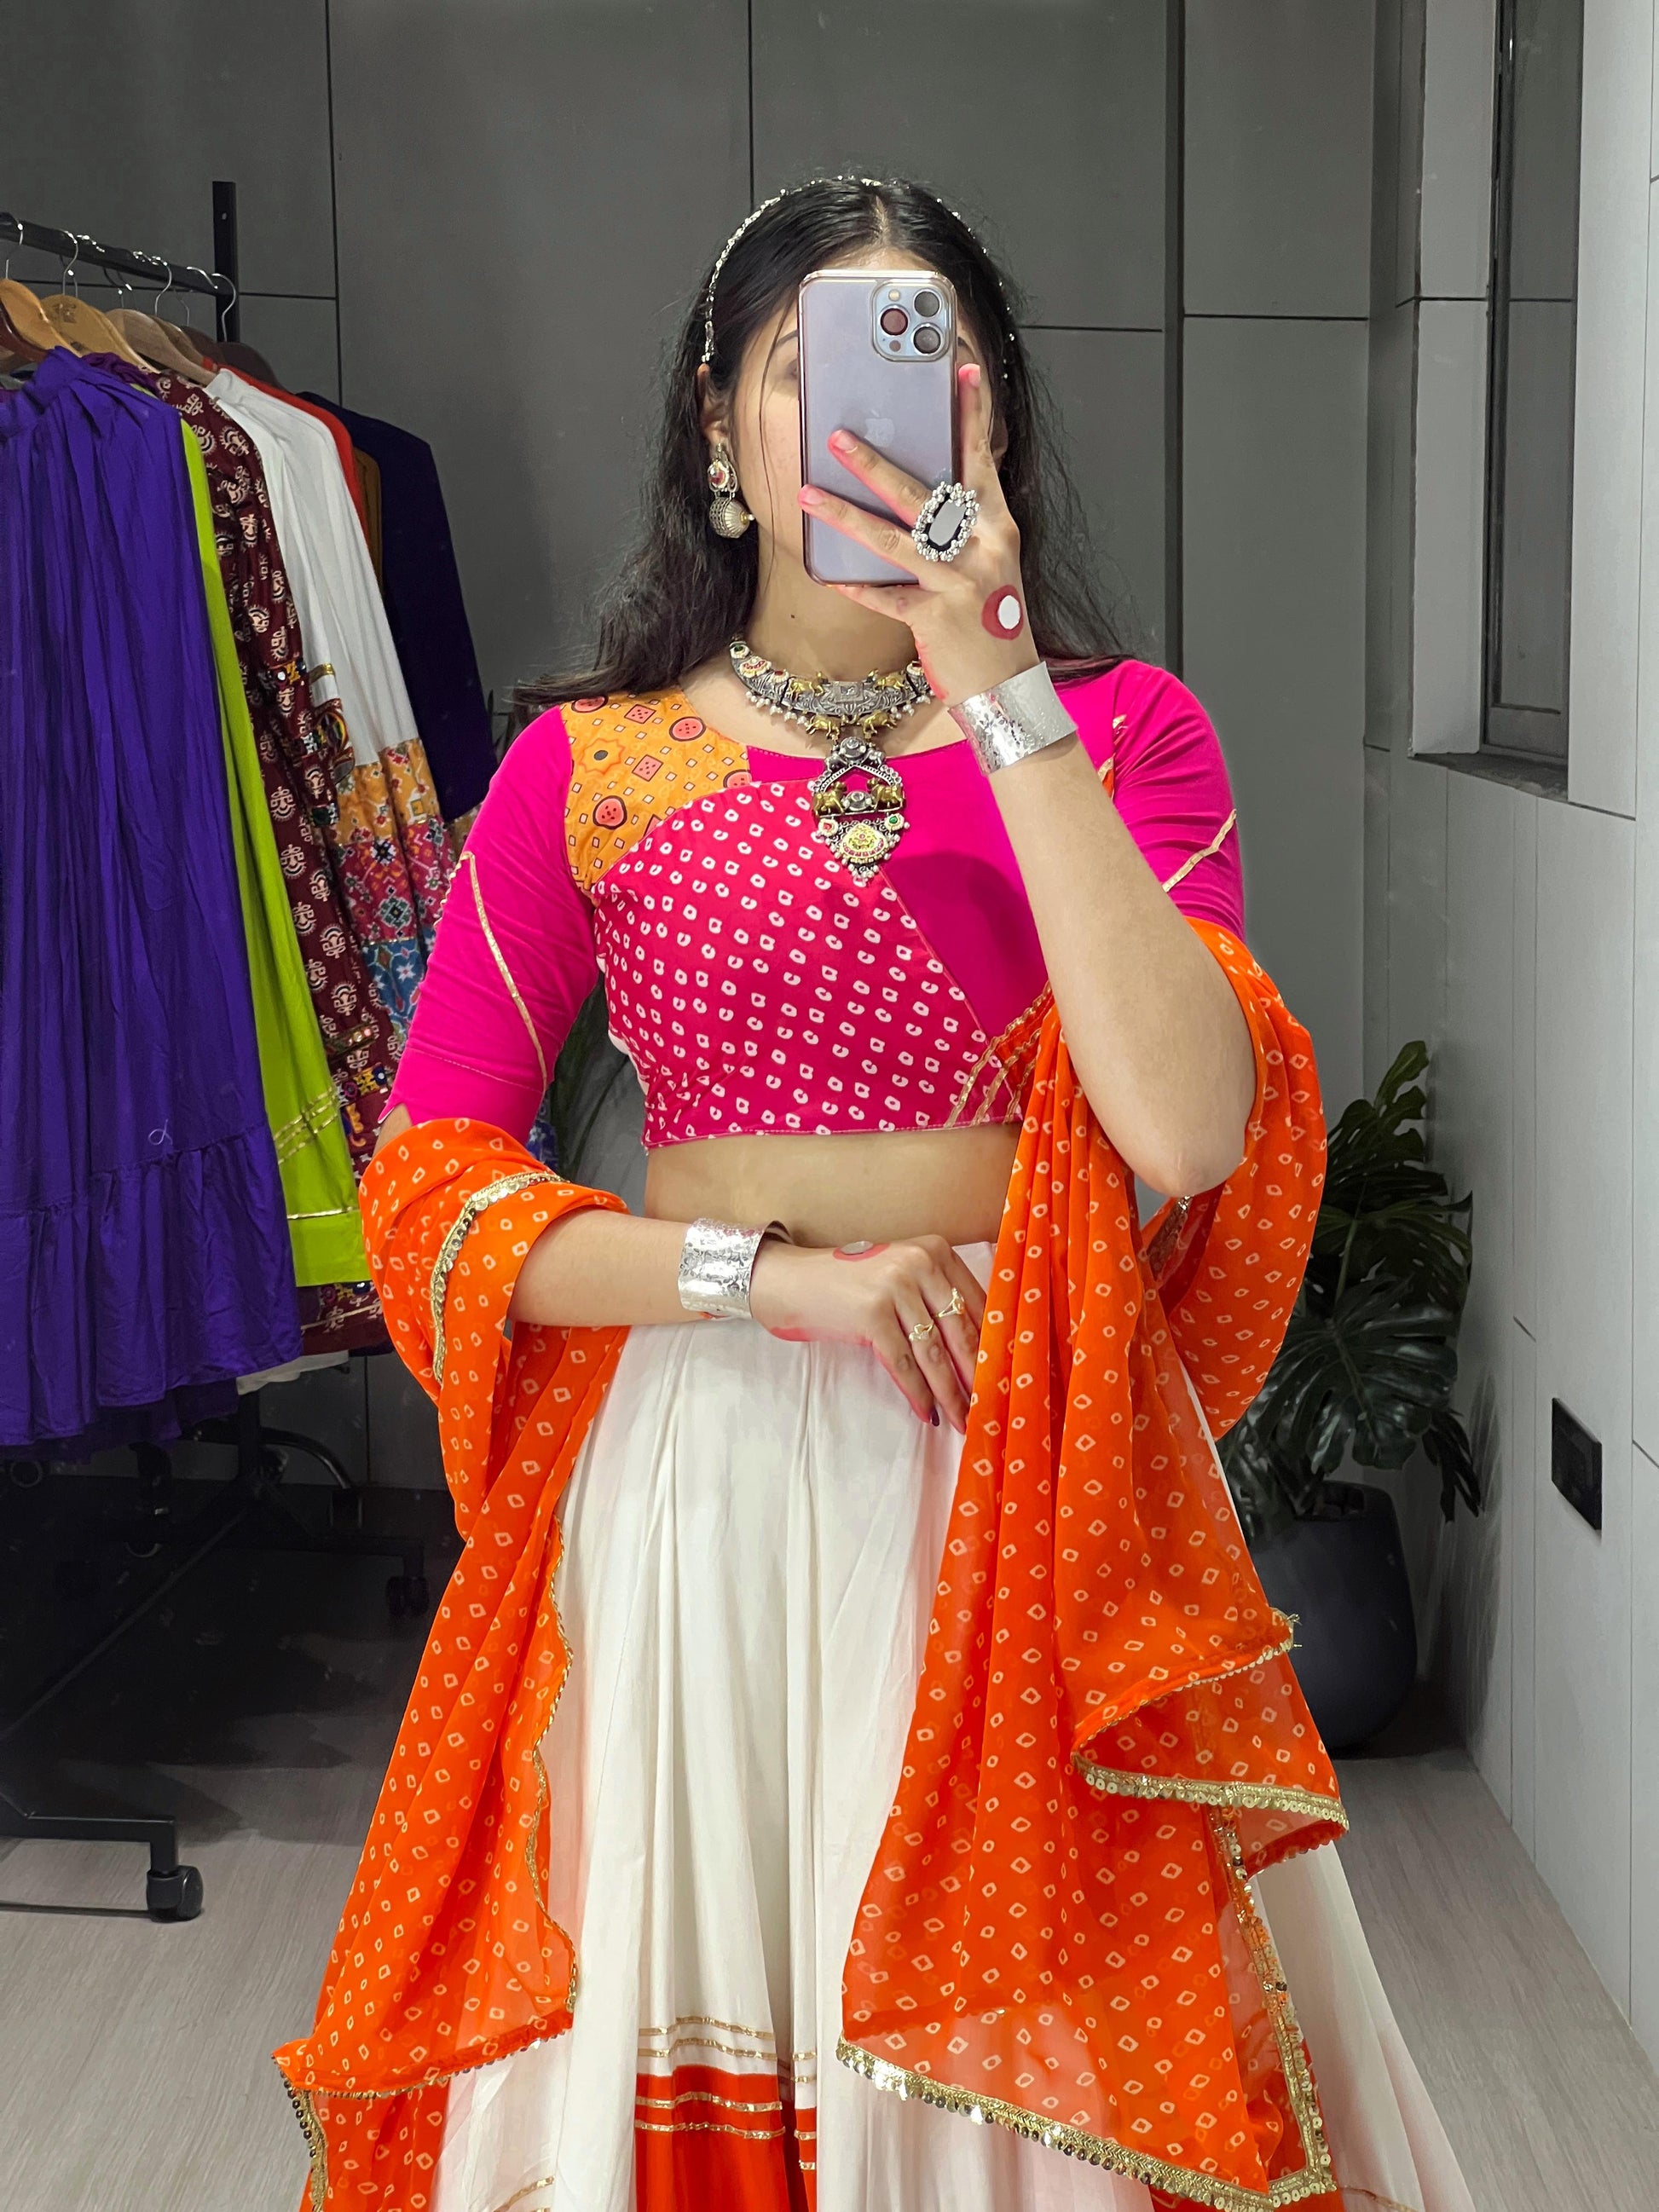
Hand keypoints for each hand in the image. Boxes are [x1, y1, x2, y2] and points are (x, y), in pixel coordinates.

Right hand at [748, 1236, 986, 1431]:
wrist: (791, 1280)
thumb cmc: (850, 1284)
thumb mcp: (900, 1276)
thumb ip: (936, 1298)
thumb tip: (980, 1350)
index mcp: (935, 1251)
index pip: (978, 1304)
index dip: (993, 1345)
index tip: (1005, 1376)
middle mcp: (919, 1264)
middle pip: (961, 1331)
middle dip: (977, 1376)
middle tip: (991, 1407)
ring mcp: (894, 1288)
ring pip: (934, 1354)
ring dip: (951, 1393)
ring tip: (962, 1419)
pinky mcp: (871, 1314)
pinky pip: (903, 1364)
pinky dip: (917, 1393)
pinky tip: (927, 1413)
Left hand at [798, 362, 1037, 708]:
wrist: (1009, 685)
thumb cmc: (994, 621)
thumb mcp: (991, 563)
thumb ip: (963, 527)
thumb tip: (921, 494)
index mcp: (997, 527)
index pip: (982, 461)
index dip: (971, 415)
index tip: (962, 371)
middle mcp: (981, 548)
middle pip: (922, 496)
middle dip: (876, 464)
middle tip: (838, 438)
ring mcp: (957, 583)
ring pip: (895, 540)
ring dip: (847, 516)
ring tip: (809, 494)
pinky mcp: (934, 617)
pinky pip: (885, 596)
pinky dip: (855, 585)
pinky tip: (827, 572)